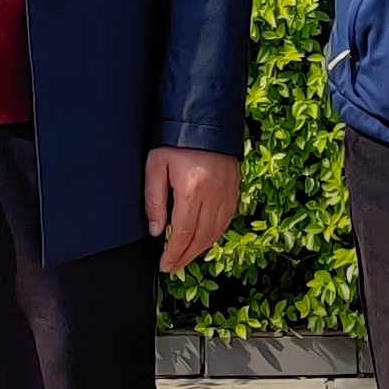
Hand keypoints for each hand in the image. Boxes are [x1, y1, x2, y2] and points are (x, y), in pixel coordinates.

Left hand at [145, 146, 240, 272]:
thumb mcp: (156, 166)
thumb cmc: (177, 141)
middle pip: (200, 238)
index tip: (165, 265)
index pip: (183, 234)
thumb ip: (154, 200)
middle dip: (185, 257)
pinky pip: (226, 221)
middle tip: (173, 267)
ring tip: (185, 258)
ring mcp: (227, 194)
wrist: (205, 121)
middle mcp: (213, 195)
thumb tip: (157, 230)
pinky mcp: (234, 190)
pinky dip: (214, 235)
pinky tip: (204, 240)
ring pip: (215, 233)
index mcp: (192, 190)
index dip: (174, 254)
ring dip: (200, 250)